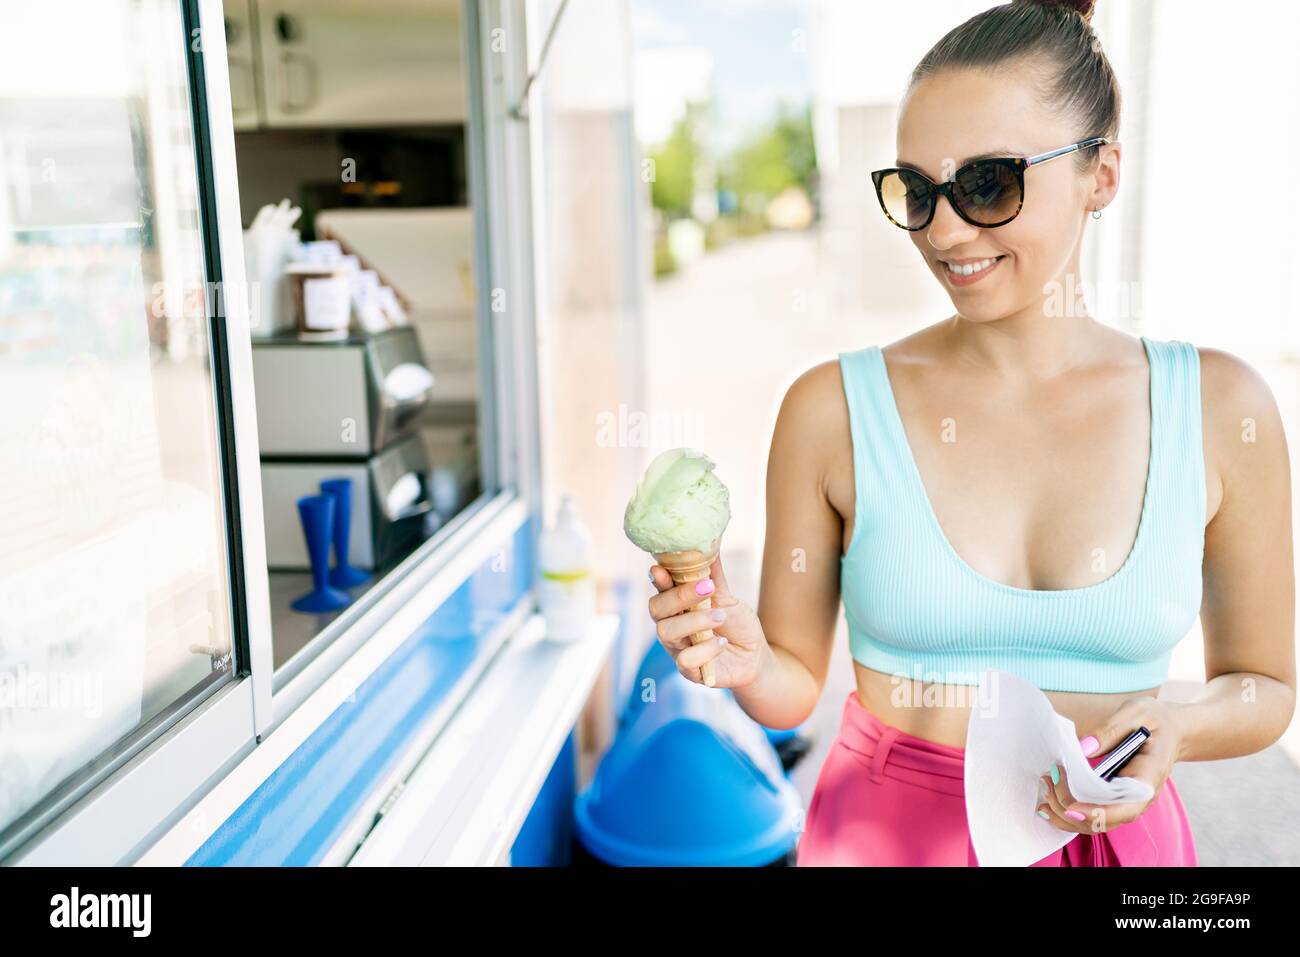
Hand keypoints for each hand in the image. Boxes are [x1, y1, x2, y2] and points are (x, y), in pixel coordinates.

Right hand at [646, 551, 768, 688]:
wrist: (755, 657)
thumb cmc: (737, 624)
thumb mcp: (728, 597)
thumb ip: (715, 575)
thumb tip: (712, 541)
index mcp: (677, 605)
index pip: (659, 589)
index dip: (658, 578)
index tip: (660, 569)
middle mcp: (672, 625)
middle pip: (656, 609)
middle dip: (679, 596)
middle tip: (708, 588)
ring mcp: (677, 648)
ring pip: (667, 633)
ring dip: (694, 621)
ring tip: (720, 616)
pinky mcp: (689, 670)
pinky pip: (685, 661)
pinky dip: (704, 650)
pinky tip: (722, 644)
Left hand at [1036, 696, 1183, 832]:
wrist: (1171, 730)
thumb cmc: (1155, 720)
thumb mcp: (1137, 713)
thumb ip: (1110, 730)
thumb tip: (1083, 748)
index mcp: (1149, 778)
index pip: (1126, 808)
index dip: (1098, 813)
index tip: (1071, 807)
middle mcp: (1139, 798)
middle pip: (1104, 820)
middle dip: (1071, 807)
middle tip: (1049, 779)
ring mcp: (1126, 801)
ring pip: (1095, 823)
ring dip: (1066, 812)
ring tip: (1045, 786)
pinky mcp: (1114, 798)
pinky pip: (1092, 814)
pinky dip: (1069, 811)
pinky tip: (1048, 798)